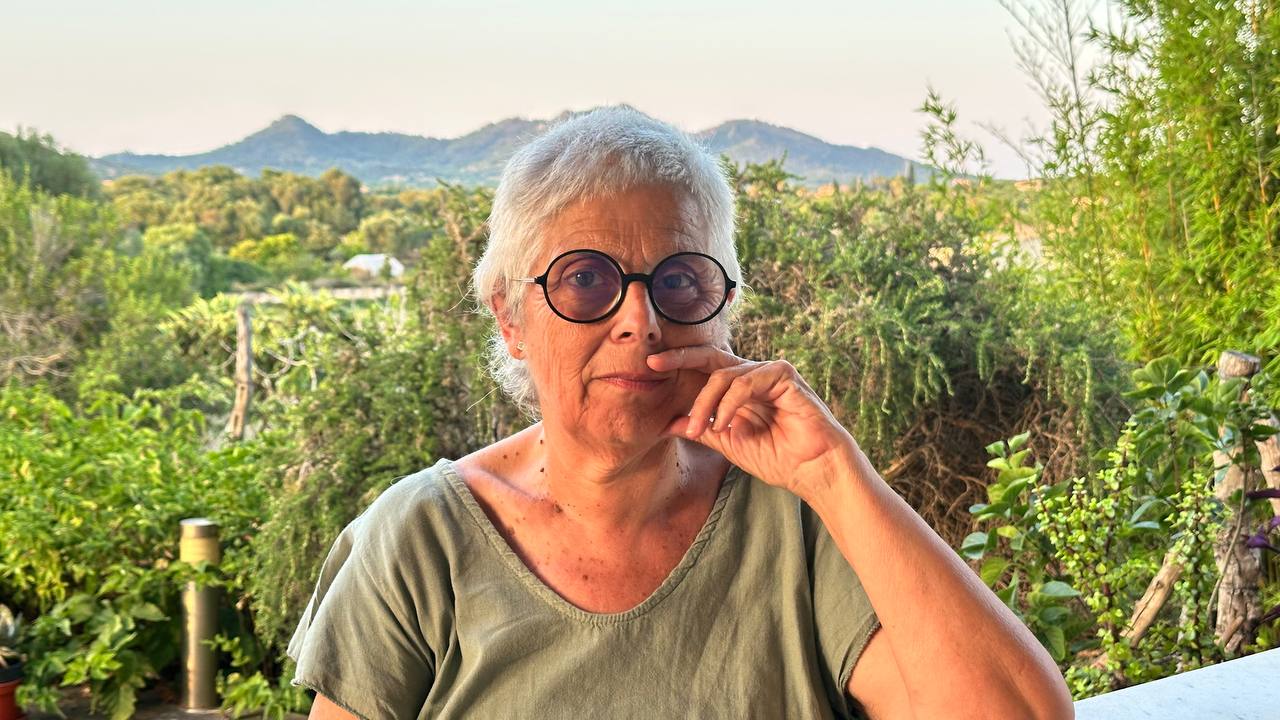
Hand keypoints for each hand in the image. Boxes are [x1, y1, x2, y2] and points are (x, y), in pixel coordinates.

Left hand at [646, 345, 858, 500]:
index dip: (678, 364)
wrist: (811, 470)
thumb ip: (702, 430)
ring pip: (724, 376)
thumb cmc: (778, 458)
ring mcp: (768, 372)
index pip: (705, 368)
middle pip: (710, 357)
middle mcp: (753, 375)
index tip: (649, 368)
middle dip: (680, 358)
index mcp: (740, 389)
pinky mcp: (783, 375)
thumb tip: (668, 423)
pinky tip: (726, 425)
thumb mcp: (728, 444)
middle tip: (653, 364)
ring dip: (706, 404)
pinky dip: (730, 404)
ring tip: (701, 430)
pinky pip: (745, 383)